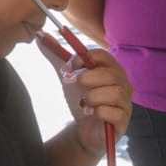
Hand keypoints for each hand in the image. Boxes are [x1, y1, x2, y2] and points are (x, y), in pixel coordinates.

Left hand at [38, 31, 132, 152]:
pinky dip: (97, 112)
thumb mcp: (68, 77)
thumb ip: (56, 57)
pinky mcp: (123, 120)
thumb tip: (40, 36)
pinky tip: (89, 114)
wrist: (83, 129)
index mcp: (112, 69)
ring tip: (82, 103)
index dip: (83, 59)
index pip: (103, 55)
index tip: (67, 68)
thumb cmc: (81, 100)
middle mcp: (124, 84)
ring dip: (92, 97)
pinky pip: (114, 112)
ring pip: (114, 93)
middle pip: (110, 74)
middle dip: (85, 78)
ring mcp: (126, 102)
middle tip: (68, 83)